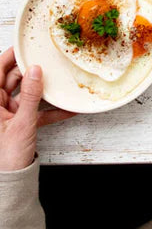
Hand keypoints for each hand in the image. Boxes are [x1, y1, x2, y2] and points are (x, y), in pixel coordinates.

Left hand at [0, 49, 73, 171]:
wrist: (11, 182)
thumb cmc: (7, 157)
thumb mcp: (23, 123)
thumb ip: (31, 96)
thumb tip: (35, 71)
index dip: (8, 58)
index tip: (23, 46)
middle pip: (12, 81)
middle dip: (29, 71)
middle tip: (45, 59)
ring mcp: (7, 116)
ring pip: (25, 94)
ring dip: (42, 90)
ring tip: (57, 80)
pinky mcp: (18, 124)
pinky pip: (34, 111)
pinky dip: (49, 110)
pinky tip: (66, 108)